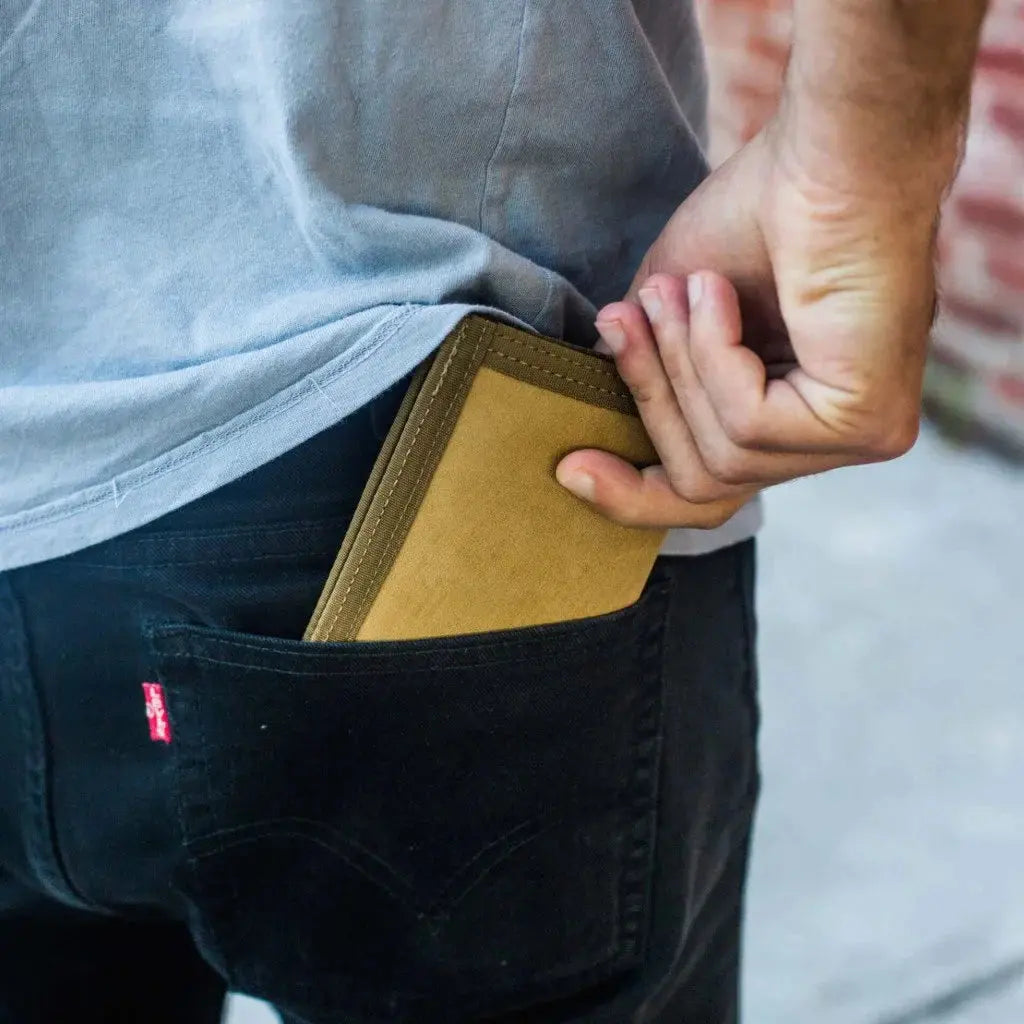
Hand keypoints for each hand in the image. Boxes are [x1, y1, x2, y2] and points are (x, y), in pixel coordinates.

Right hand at [555, 112, 951, 528]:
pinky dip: (715, 353)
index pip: (712, 493)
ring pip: (723, 459)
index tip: (569, 468)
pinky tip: (718, 293)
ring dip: (677, 364)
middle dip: (650, 400)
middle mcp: (832, 437)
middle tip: (624, 320)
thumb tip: (597, 430)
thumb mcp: (670, 316)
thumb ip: (648, 378)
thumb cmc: (759, 213)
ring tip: (675, 291)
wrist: (826, 149)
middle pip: (706, 483)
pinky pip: (751, 425)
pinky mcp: (869, 423)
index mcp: (792, 415)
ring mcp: (859, 436)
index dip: (632, 495)